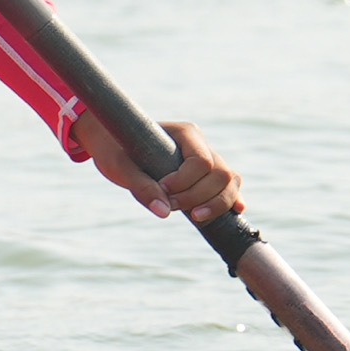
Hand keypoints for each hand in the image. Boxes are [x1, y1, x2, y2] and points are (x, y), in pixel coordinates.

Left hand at [72, 110, 241, 222]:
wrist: (113, 142)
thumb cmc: (115, 149)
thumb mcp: (121, 167)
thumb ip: (142, 187)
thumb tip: (163, 212)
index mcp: (185, 133)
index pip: (202, 162)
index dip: (186, 183)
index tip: (163, 190)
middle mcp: (201, 144)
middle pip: (221, 174)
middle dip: (199, 196)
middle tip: (171, 206)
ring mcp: (207, 158)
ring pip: (230, 181)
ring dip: (217, 203)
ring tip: (194, 217)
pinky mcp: (205, 175)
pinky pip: (229, 185)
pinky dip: (231, 199)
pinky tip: (236, 211)